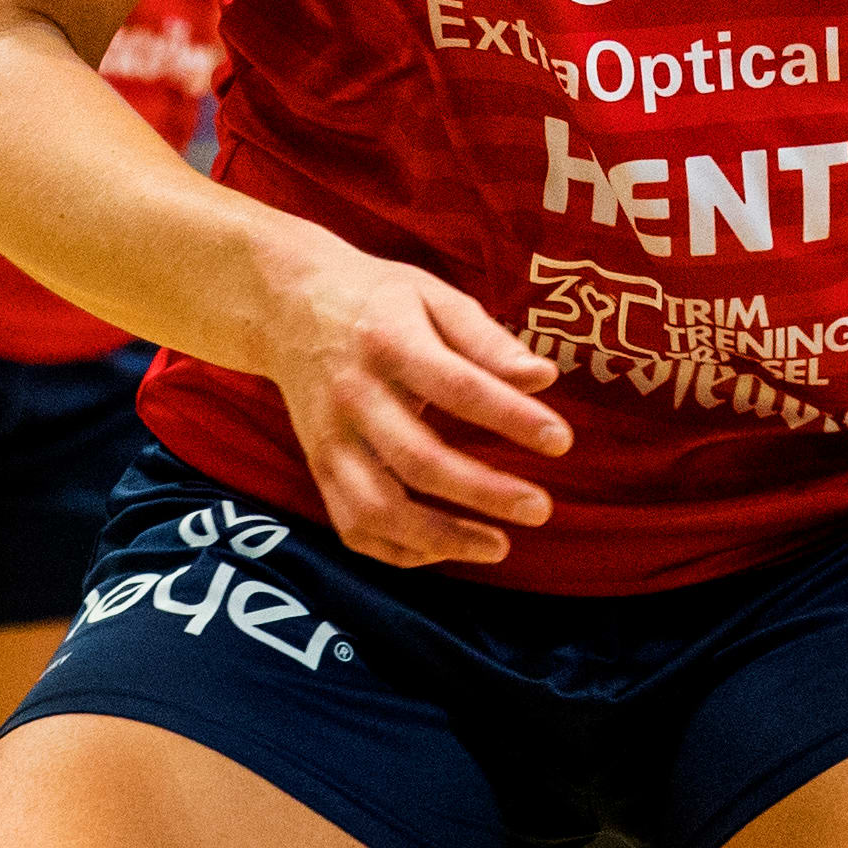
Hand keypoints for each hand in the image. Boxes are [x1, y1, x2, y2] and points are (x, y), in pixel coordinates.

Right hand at [261, 234, 571, 568]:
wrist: (287, 306)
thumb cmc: (377, 299)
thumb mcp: (434, 296)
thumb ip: (488, 339)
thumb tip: (544, 378)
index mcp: (389, 341)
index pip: (458, 387)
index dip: (513, 418)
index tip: (560, 441)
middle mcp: (354, 396)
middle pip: (419, 459)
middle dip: (485, 492)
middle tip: (540, 508)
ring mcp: (329, 439)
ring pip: (378, 509)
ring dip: (442, 539)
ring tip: (499, 545)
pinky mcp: (318, 468)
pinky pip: (354, 527)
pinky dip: (400, 551)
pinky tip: (446, 548)